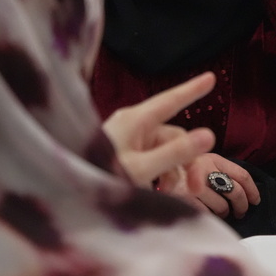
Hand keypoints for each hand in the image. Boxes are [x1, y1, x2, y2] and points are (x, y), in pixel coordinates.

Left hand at [102, 72, 216, 187]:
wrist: (63, 197)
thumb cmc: (98, 177)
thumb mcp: (141, 168)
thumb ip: (175, 153)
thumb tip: (210, 135)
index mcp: (135, 121)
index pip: (171, 100)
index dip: (192, 90)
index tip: (212, 77)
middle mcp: (134, 128)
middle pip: (175, 136)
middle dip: (190, 161)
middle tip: (197, 187)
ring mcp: (130, 144)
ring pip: (167, 152)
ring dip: (177, 173)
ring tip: (175, 195)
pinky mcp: (126, 159)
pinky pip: (155, 162)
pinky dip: (163, 177)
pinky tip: (161, 193)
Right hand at [168, 153, 260, 218]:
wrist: (148, 168)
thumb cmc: (177, 169)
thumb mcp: (199, 162)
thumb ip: (217, 171)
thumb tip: (243, 191)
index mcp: (212, 158)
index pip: (242, 174)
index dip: (252, 190)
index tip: (256, 200)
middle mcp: (204, 169)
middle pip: (235, 191)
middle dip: (242, 205)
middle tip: (241, 212)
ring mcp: (192, 185)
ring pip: (221, 206)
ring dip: (224, 213)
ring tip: (221, 213)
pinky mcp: (182, 200)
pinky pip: (205, 215)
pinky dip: (208, 218)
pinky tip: (205, 216)